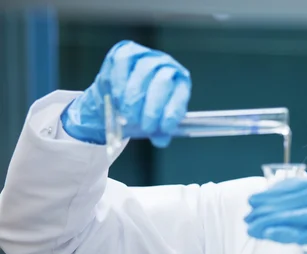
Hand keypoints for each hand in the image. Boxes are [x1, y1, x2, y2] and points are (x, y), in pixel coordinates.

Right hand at [60, 40, 190, 146]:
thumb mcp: (152, 124)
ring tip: (128, 117)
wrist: (115, 99)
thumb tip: (161, 140)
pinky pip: (123, 62)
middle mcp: (166, 65)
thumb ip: (159, 132)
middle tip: (145, 127)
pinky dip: (119, 83)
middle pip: (163, 82)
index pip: (181, 94)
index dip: (173, 112)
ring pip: (143, 72)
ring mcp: (146, 55)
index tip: (165, 129)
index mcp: (180, 82)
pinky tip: (117, 98)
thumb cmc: (139, 110)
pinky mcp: (125, 50)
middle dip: (153, 108)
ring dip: (134, 98)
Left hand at [245, 175, 306, 253]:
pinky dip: (286, 233)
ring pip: (301, 216)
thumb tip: (269, 203)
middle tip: (249, 215)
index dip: (274, 193)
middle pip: (298, 199)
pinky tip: (270, 234)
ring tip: (254, 226)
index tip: (254, 200)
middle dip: (269, 207)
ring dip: (273, 221)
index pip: (299, 185)